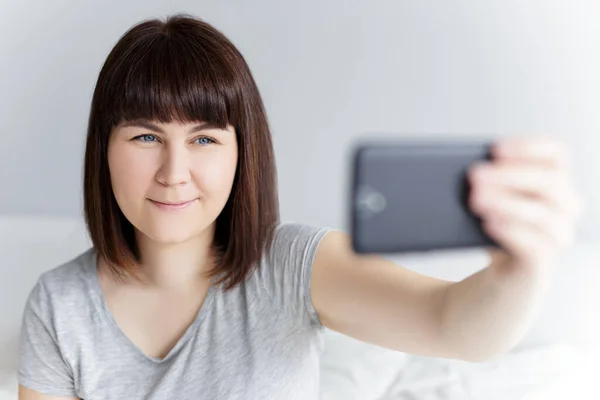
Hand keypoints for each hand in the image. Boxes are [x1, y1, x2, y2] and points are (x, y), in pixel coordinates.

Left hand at [468, 136, 583, 271]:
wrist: (502, 274)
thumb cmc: (499, 227)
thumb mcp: (495, 199)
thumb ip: (490, 182)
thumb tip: (471, 170)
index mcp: (557, 183)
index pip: (556, 155)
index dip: (528, 147)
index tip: (495, 148)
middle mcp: (565, 207)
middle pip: (549, 181)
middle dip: (509, 175)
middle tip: (475, 174)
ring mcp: (559, 236)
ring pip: (542, 214)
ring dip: (506, 203)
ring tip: (476, 199)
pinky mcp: (543, 263)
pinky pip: (534, 245)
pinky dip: (510, 231)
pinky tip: (489, 223)